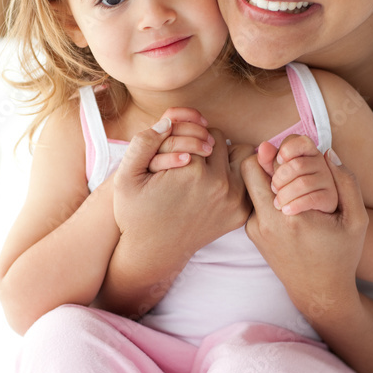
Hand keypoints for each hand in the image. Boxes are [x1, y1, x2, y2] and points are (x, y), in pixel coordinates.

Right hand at [113, 118, 252, 255]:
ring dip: (224, 156)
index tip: (174, 147)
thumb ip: (143, 143)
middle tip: (188, 155)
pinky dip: (234, 176)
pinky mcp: (240, 213)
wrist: (153, 251)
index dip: (184, 134)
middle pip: (220, 139)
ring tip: (204, 165)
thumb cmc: (136, 213)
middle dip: (204, 142)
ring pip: (240, 155)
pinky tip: (214, 181)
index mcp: (192, 171)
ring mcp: (233, 200)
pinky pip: (246, 179)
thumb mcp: (125, 178)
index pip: (198, 129)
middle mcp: (218, 185)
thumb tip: (168, 121)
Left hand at [241, 146, 367, 321]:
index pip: (261, 164)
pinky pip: (255, 202)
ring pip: (251, 186)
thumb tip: (327, 151)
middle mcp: (265, 222)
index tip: (291, 158)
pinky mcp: (252, 234)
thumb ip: (346, 183)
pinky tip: (289, 205)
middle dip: (266, 163)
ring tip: (292, 188)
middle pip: (248, 170)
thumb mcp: (356, 220)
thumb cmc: (341, 255)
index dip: (276, 154)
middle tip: (287, 167)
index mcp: (290, 217)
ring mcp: (255, 229)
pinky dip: (268, 197)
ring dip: (267, 181)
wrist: (318, 291)